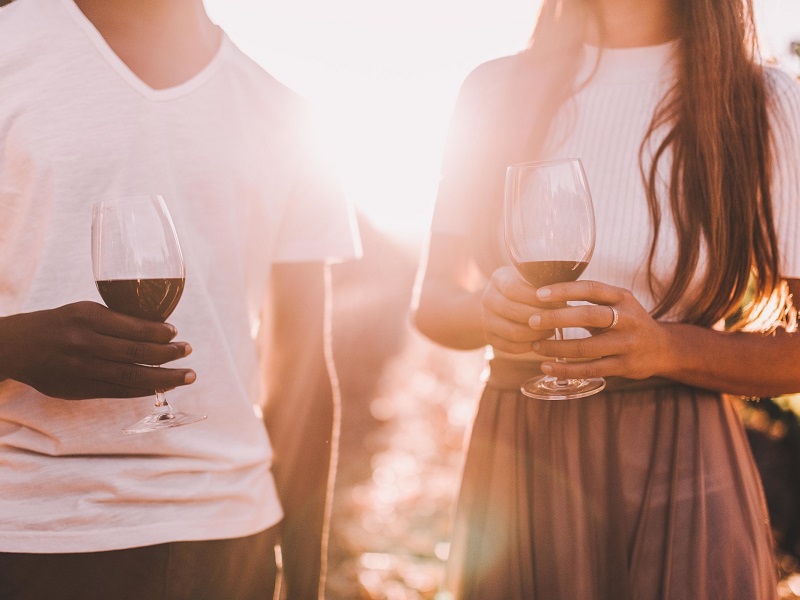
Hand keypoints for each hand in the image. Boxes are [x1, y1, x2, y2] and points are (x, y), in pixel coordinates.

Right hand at [0, 301, 195, 399]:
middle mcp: (84, 343)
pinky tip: (161, 385)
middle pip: (135, 353)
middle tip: (189, 352)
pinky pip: (118, 391)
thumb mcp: (84, 311)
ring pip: (130, 376)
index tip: (176, 332)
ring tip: (186, 375)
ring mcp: (81, 369)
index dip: (159, 333)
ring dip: (163, 377)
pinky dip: (142, 389)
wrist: (18, 347)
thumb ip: (116, 320)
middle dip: (168, 354)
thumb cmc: (60, 324)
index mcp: (87, 317)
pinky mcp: (79, 389)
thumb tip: (160, 329)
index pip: (132, 327)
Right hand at [480, 266, 556, 352]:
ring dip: (536, 334)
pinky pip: (510, 347)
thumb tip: (570, 291)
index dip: (535, 297)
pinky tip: (541, 341)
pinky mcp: (489, 338)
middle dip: (540, 317)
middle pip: (514, 312)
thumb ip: (544, 281)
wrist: (499, 303)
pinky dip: (528, 345)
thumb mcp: (530, 277)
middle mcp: (487, 298)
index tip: (558, 300)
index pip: (514, 288)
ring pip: (513, 332)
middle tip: (560, 319)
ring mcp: (486, 320)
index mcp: (498, 278)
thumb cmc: (525, 287)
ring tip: (553, 330)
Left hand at [528, 280, 672, 379]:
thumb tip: (545, 295)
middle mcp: (628, 319)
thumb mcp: (616, 304)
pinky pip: (591, 369)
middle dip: (557, 318)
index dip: (564, 290)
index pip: (591, 289)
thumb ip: (590, 300)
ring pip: (587, 347)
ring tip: (535, 346)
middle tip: (532, 321)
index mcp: (622, 297)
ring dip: (557, 347)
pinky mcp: (625, 366)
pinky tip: (547, 368)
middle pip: (588, 316)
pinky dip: (566, 370)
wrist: (663, 349)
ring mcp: (628, 344)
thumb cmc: (627, 322)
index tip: (539, 294)